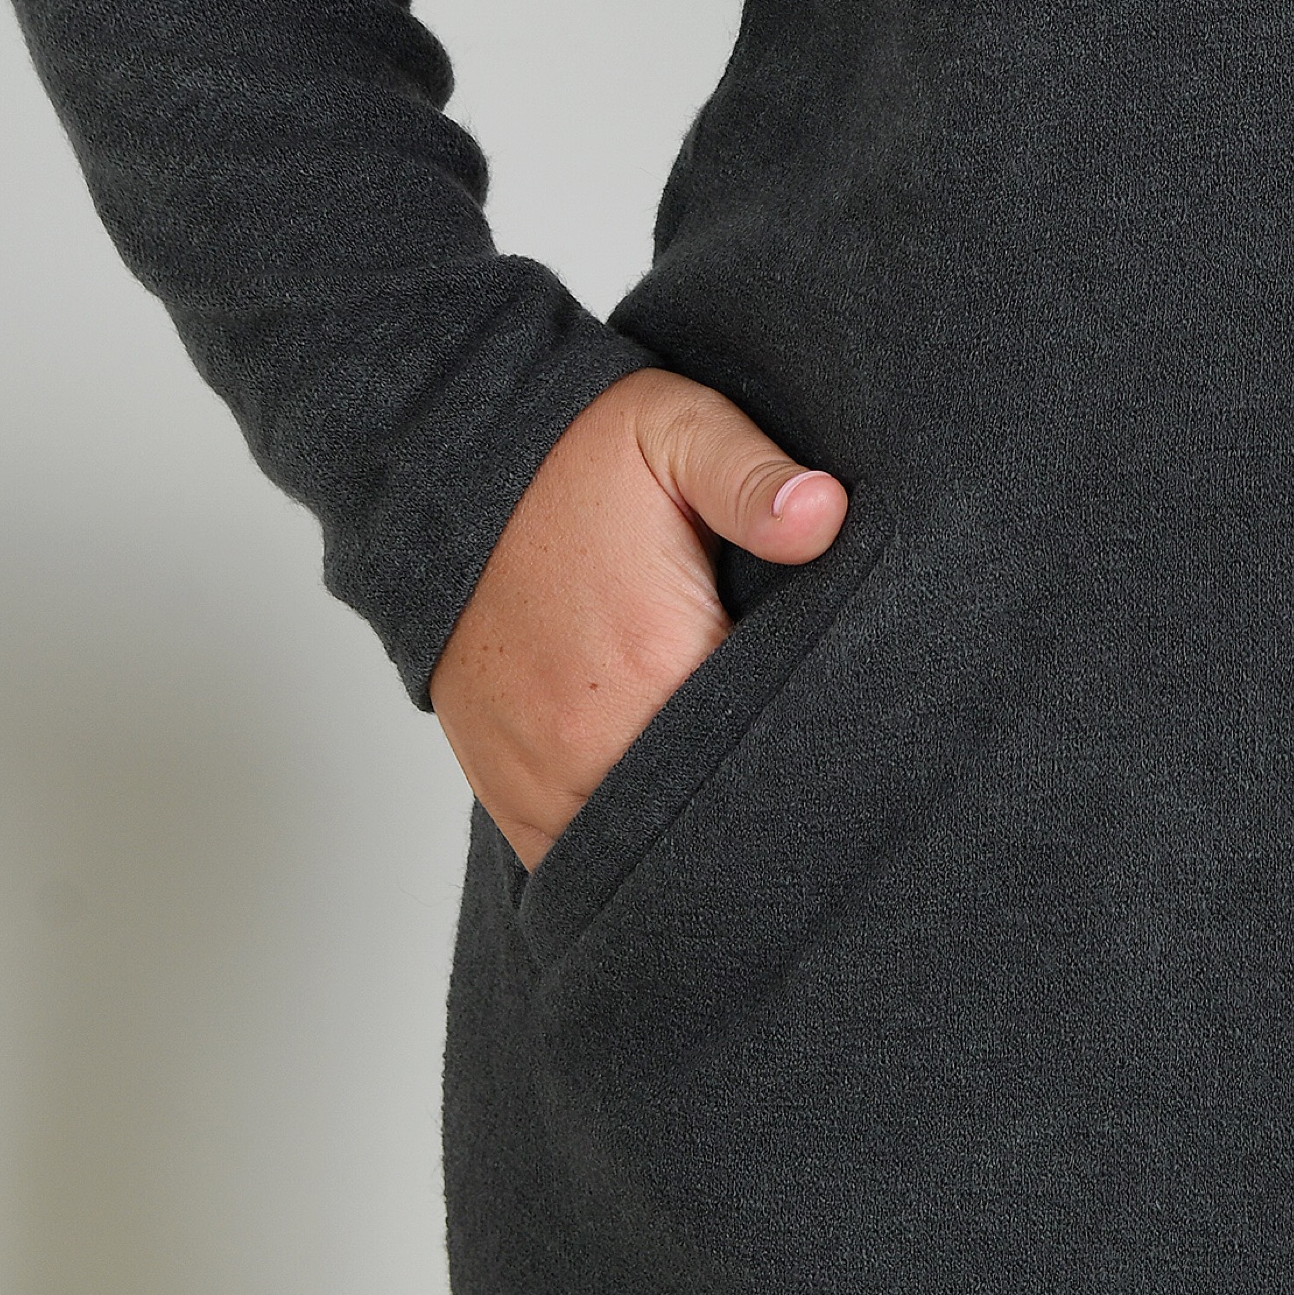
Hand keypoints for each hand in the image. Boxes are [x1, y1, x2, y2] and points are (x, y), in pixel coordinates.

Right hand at [430, 367, 846, 869]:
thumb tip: (826, 514)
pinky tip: (674, 810)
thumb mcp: (678, 432)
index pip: (770, 745)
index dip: (818, 739)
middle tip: (808, 763)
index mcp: (657, 661)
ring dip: (699, 829)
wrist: (447, 482)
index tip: (846, 720)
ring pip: (652, 855)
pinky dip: (632, 850)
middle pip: (716, 817)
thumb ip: (753, 477)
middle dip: (766, 799)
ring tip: (743, 783)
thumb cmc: (577, 455)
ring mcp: (547, 783)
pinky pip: (586, 862)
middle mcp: (595, 745)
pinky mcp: (515, 801)